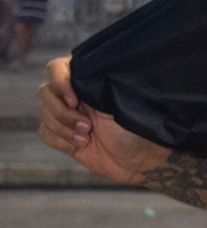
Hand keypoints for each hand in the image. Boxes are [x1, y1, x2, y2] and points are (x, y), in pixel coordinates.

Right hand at [36, 56, 169, 185]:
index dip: (59, 82)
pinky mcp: (64, 136)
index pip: (57, 68)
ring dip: (63, 128)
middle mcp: (75, 95)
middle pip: (45, 93)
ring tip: (87, 138)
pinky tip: (80, 146)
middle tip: (88, 126)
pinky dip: (59, 140)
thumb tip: (75, 74)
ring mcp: (68, 116)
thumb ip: (94, 86)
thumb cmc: (136, 126)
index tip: (75, 100)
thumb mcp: (119, 102)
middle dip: (63, 113)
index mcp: (89, 81)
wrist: (140, 159)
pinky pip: (44, 132)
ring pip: (44, 114)